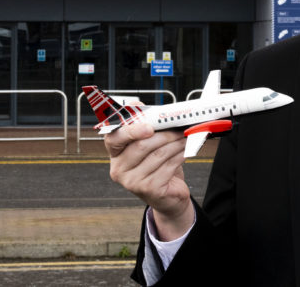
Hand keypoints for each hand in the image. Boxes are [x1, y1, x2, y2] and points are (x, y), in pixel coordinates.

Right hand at [104, 122, 195, 239]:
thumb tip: (136, 103)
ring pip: (158, 155)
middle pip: (142, 146)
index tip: (150, 126)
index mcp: (115, 153)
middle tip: (179, 127)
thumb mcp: (147, 143)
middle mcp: (119, 169)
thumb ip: (140, 122)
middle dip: (164, 134)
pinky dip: (180, 155)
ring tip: (185, 137)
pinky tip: (185, 151)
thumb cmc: (156, 164)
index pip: (114, 138)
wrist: (167, 195)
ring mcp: (132, 182)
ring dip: (175, 143)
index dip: (131, 130)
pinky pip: (167, 166)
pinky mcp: (149, 190)